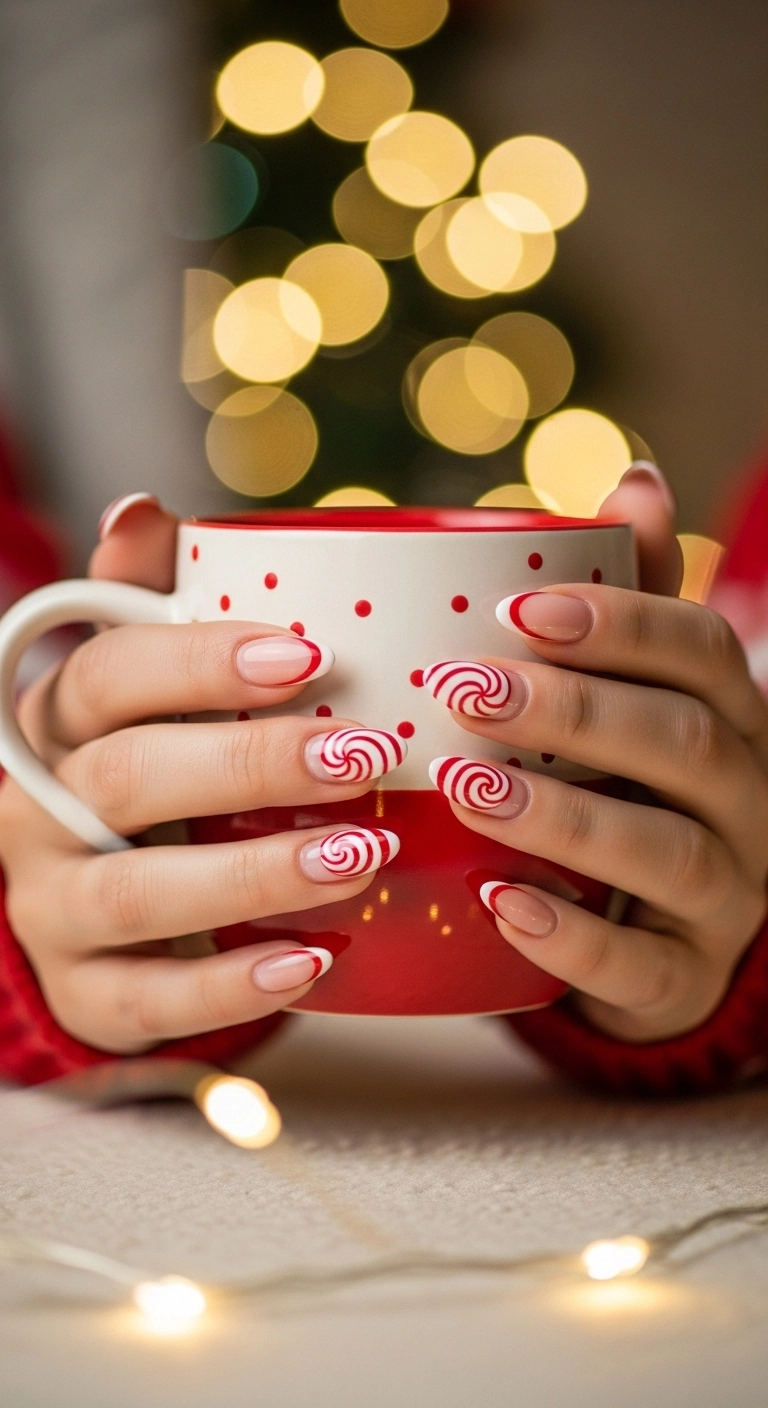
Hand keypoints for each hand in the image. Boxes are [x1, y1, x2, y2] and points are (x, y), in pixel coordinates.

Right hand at [0, 496, 400, 1053]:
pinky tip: (314, 962)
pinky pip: (146, 1002)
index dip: (202, 661)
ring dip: (255, 874)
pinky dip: (231, 987)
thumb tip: (141, 510)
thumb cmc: (144, 766)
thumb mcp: (140, 687)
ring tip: (364, 856)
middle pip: (129, 779)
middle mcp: (38, 808)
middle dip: (252, 764)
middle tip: (368, 757)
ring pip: (137, 893)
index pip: (107, 674)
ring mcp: (52, 906)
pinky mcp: (84, 992)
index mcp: (58, 719)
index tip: (313, 654)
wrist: (88, 906)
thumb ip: (150, 600)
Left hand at [426, 464, 767, 1041]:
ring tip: (463, 789)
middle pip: (684, 744)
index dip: (618, 623)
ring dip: (562, 815)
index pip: (701, 653)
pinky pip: (643, 965)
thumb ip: (632, 600)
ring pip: (667, 852)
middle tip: (462, 691)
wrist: (662, 931)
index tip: (515, 610)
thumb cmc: (632, 787)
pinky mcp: (686, 979)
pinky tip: (495, 901)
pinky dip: (570, 934)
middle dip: (574, 711)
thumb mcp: (636, 693)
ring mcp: (727, 896)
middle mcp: (747, 800)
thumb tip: (638, 476)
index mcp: (732, 718)